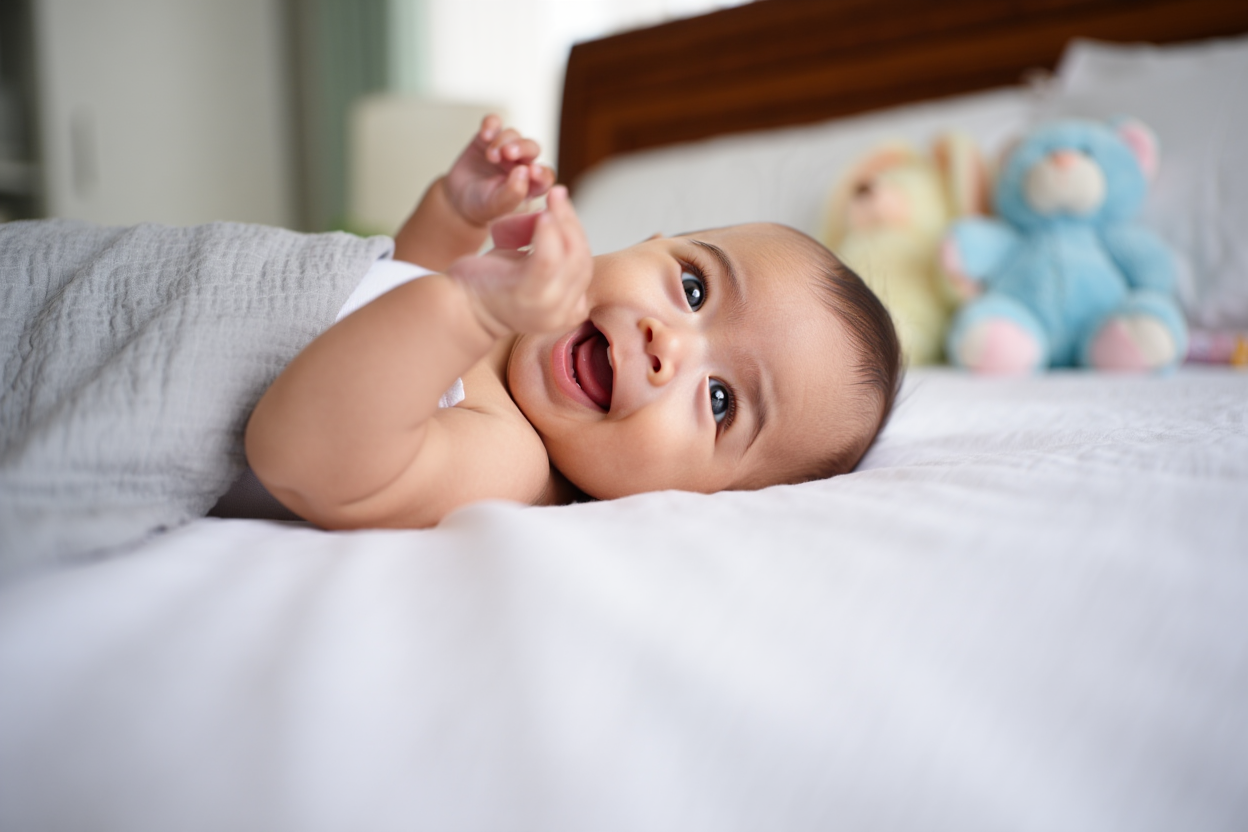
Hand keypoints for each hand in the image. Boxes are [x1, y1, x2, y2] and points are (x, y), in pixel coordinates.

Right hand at [443, 115, 555, 227]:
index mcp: (531, 184)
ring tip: (490, 156)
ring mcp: (505, 149)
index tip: (532, 171)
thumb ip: (513, 193)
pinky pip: (494, 122)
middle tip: (508, 153)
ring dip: (503, 141)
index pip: (545, 175)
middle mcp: (522, 164)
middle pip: (532, 148)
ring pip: (513, 134)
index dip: (542, 172)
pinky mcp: (488, 138)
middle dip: (521, 147)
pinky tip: (485, 135)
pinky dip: (491, 124)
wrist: (458, 199)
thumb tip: (525, 171)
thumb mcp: (496, 206)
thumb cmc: (482, 206)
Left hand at [448, 186, 591, 338]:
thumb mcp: (524, 263)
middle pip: (582, 259)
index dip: (576, 230)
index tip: (562, 204)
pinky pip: (548, 259)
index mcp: (569, 309)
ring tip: (551, 199)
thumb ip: (544, 244)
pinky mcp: (527, 295)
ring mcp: (548, 308)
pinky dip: (548, 234)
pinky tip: (542, 214)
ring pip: (571, 257)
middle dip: (572, 221)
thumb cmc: (489, 284)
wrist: (458, 306)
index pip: (584, 263)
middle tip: (558, 194)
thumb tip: (551, 212)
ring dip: (562, 221)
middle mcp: (564, 313)